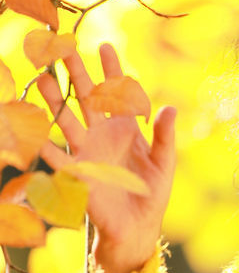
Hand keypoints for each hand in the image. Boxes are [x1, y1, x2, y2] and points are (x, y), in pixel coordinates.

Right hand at [35, 45, 176, 272]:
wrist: (138, 227)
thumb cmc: (152, 194)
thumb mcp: (165, 163)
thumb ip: (165, 136)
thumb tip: (170, 108)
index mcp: (127, 129)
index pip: (118, 94)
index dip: (112, 70)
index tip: (104, 46)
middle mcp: (104, 135)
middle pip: (87, 99)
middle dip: (77, 75)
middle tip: (63, 48)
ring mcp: (88, 151)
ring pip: (68, 120)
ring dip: (56, 100)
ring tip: (43, 78)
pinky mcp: (78, 173)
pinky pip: (58, 157)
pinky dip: (45, 145)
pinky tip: (34, 132)